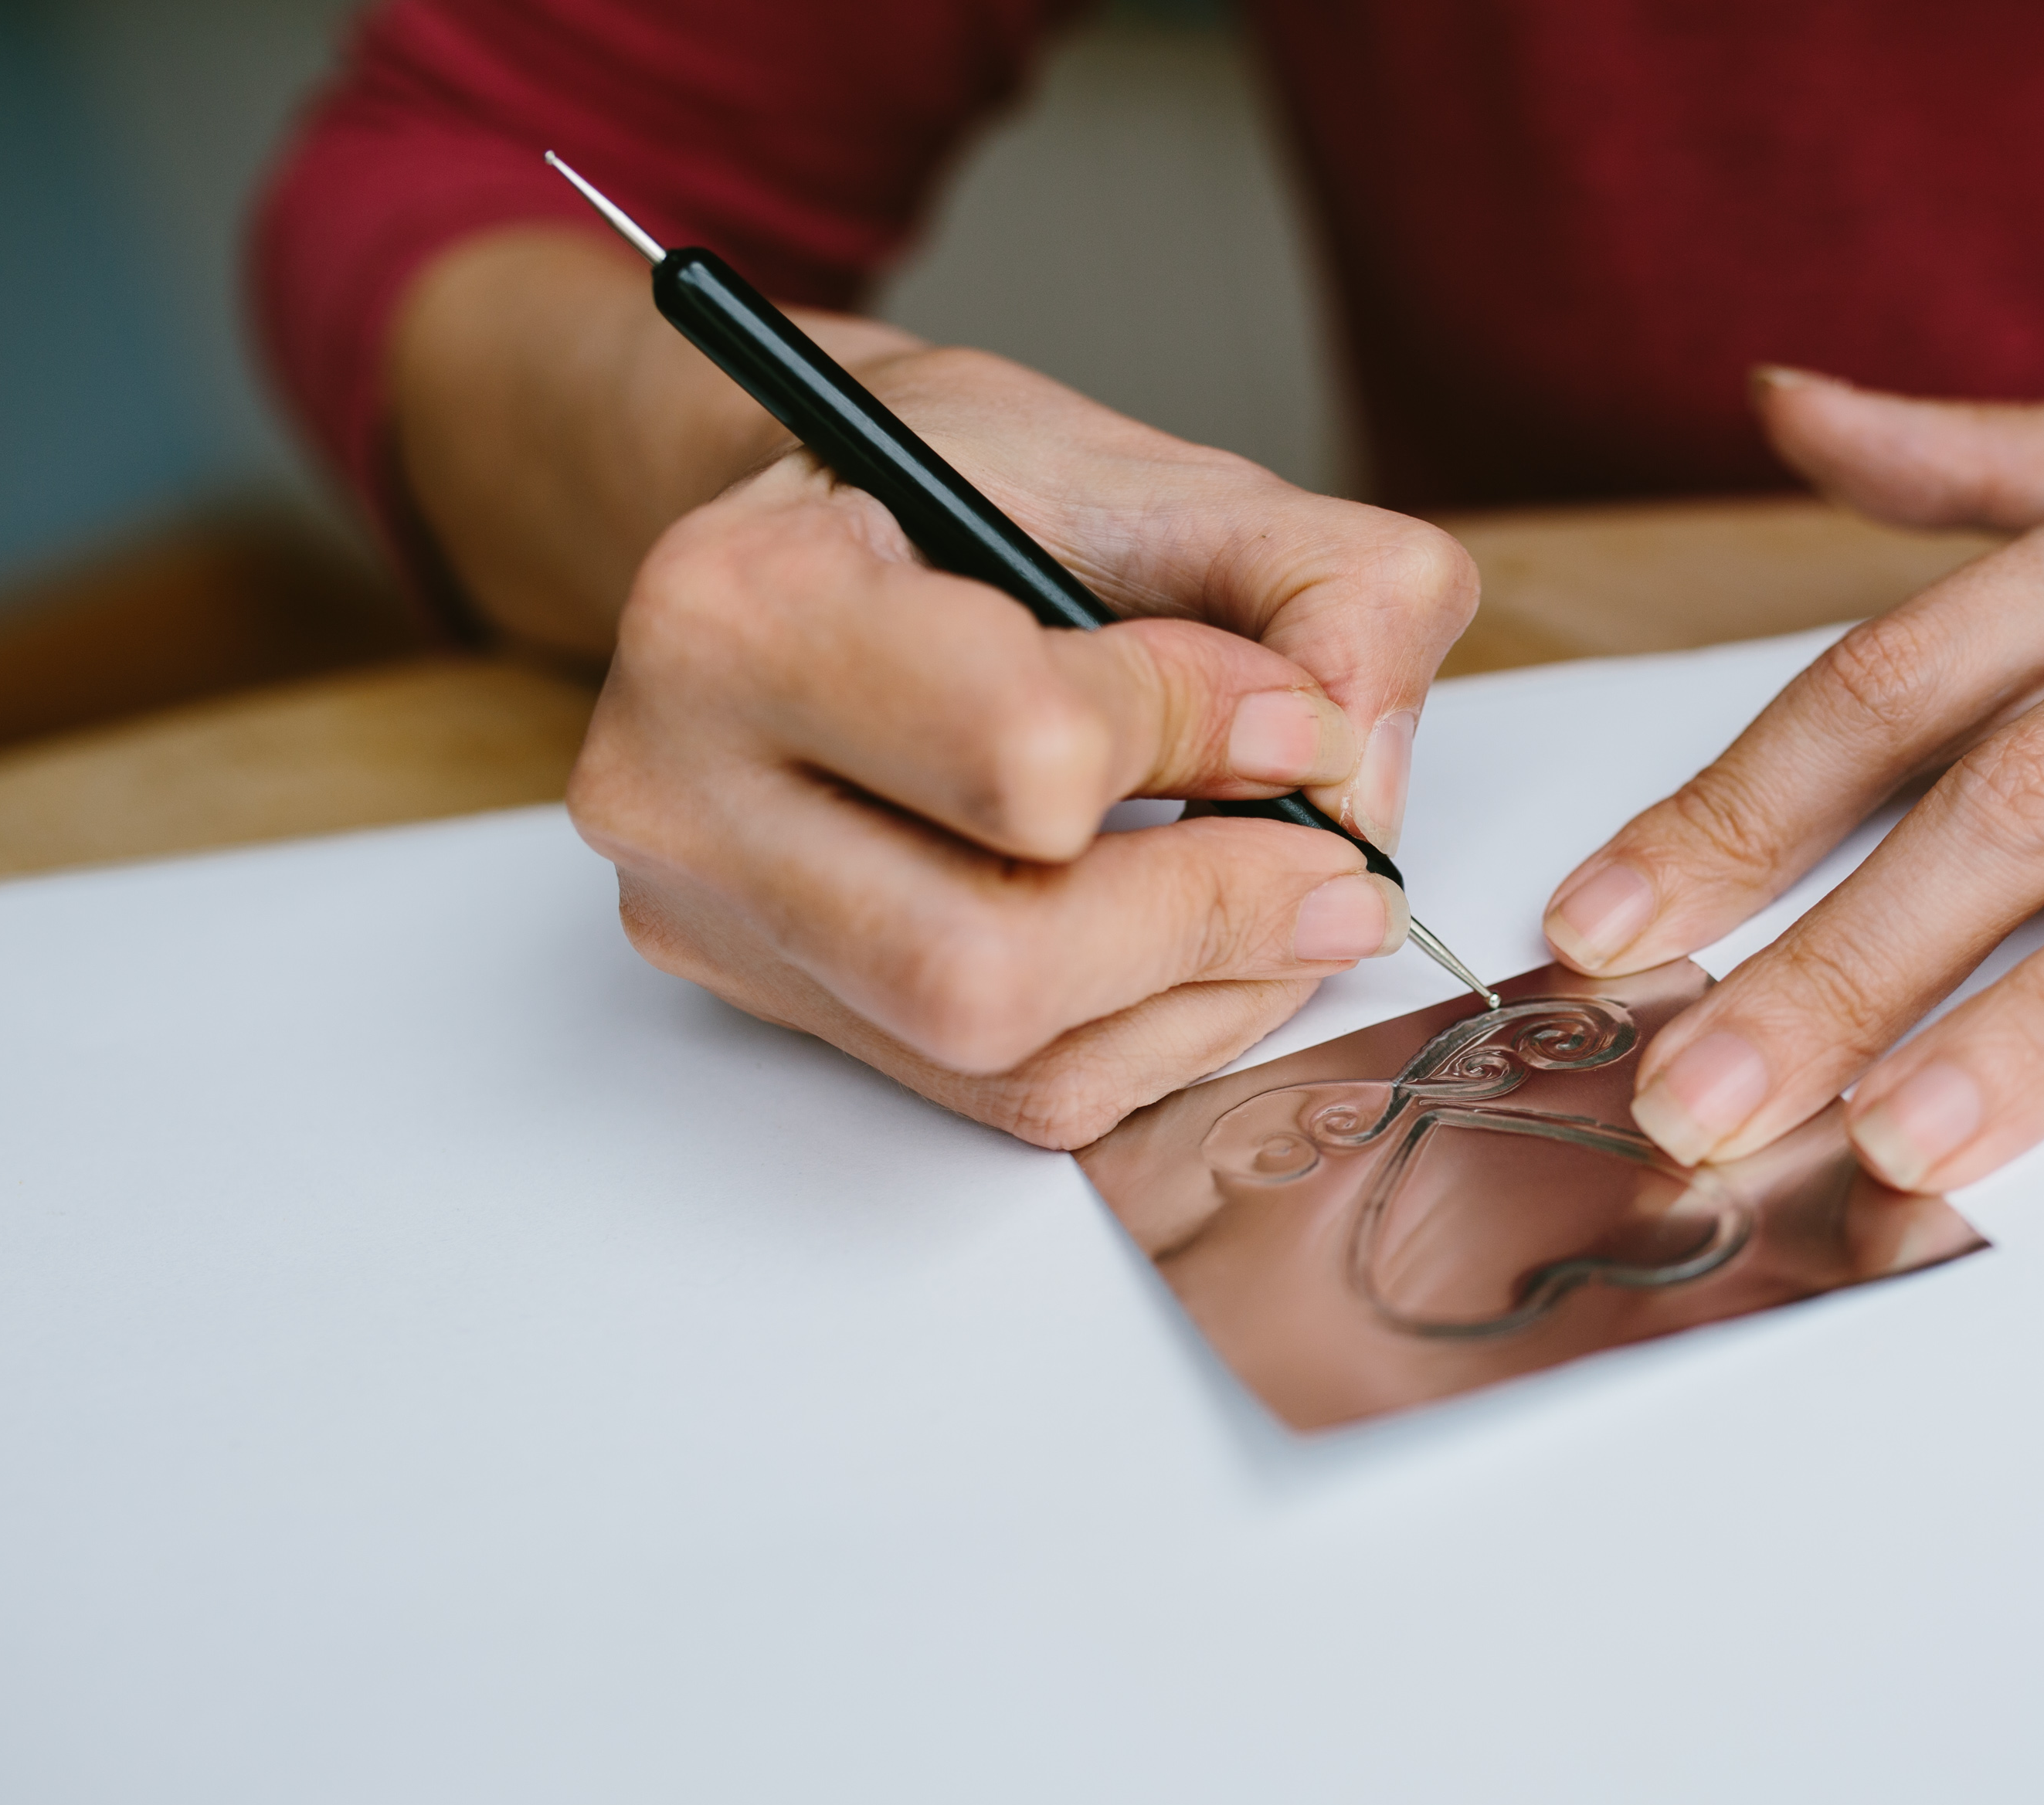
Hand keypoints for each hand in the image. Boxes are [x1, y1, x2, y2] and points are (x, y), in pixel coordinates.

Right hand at [398, 232, 1476, 1146]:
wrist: (835, 533)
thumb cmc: (972, 491)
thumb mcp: (1153, 467)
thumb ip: (1317, 582)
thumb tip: (1362, 775)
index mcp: (742, 605)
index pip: (1022, 748)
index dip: (1209, 737)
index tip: (1297, 712)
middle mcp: (681, 789)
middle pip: (989, 961)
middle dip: (1211, 917)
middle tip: (1335, 868)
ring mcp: (719, 924)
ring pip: (1011, 1058)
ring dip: (1206, 992)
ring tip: (1284, 895)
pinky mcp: (787, 1013)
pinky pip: (1014, 1098)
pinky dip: (1157, 1035)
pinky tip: (1197, 944)